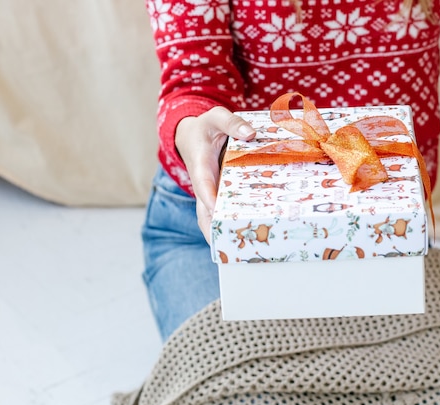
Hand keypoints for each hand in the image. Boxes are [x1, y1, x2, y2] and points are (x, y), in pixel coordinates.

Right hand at [175, 106, 255, 242]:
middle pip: (204, 214)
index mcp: (201, 166)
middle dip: (214, 231)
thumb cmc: (205, 127)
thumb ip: (231, 123)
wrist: (189, 135)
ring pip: (210, 219)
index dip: (211, 200)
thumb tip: (250, 133)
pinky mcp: (214, 197)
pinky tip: (244, 239)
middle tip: (230, 248)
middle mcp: (202, 185)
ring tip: (239, 253)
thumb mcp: (216, 117)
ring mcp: (207, 194)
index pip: (204, 187)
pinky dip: (227, 227)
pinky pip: (218, 215)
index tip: (218, 213)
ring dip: (220, 235)